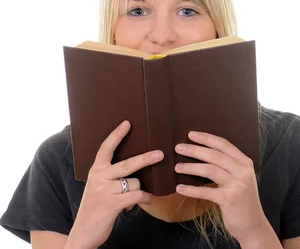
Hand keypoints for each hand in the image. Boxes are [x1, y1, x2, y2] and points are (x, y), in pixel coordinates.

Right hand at [66, 120, 163, 248]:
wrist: (83, 233)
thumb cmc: (95, 209)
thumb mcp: (99, 189)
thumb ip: (112, 178)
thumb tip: (137, 176)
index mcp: (95, 171)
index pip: (105, 148)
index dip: (117, 135)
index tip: (127, 123)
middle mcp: (98, 178)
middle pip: (128, 164)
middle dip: (146, 158)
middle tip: (161, 154)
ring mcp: (104, 191)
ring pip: (135, 183)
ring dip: (141, 191)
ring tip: (139, 198)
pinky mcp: (111, 204)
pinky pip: (137, 196)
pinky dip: (145, 198)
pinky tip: (146, 201)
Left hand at [174, 132, 270, 245]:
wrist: (253, 224)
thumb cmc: (242, 201)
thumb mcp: (240, 179)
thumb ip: (228, 167)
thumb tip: (204, 154)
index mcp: (245, 163)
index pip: (224, 145)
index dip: (207, 138)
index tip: (191, 134)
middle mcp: (243, 171)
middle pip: (215, 155)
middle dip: (195, 150)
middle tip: (178, 148)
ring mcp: (238, 185)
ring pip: (210, 170)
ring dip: (191, 167)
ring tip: (177, 167)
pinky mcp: (230, 199)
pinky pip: (206, 192)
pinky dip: (192, 190)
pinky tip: (180, 188)